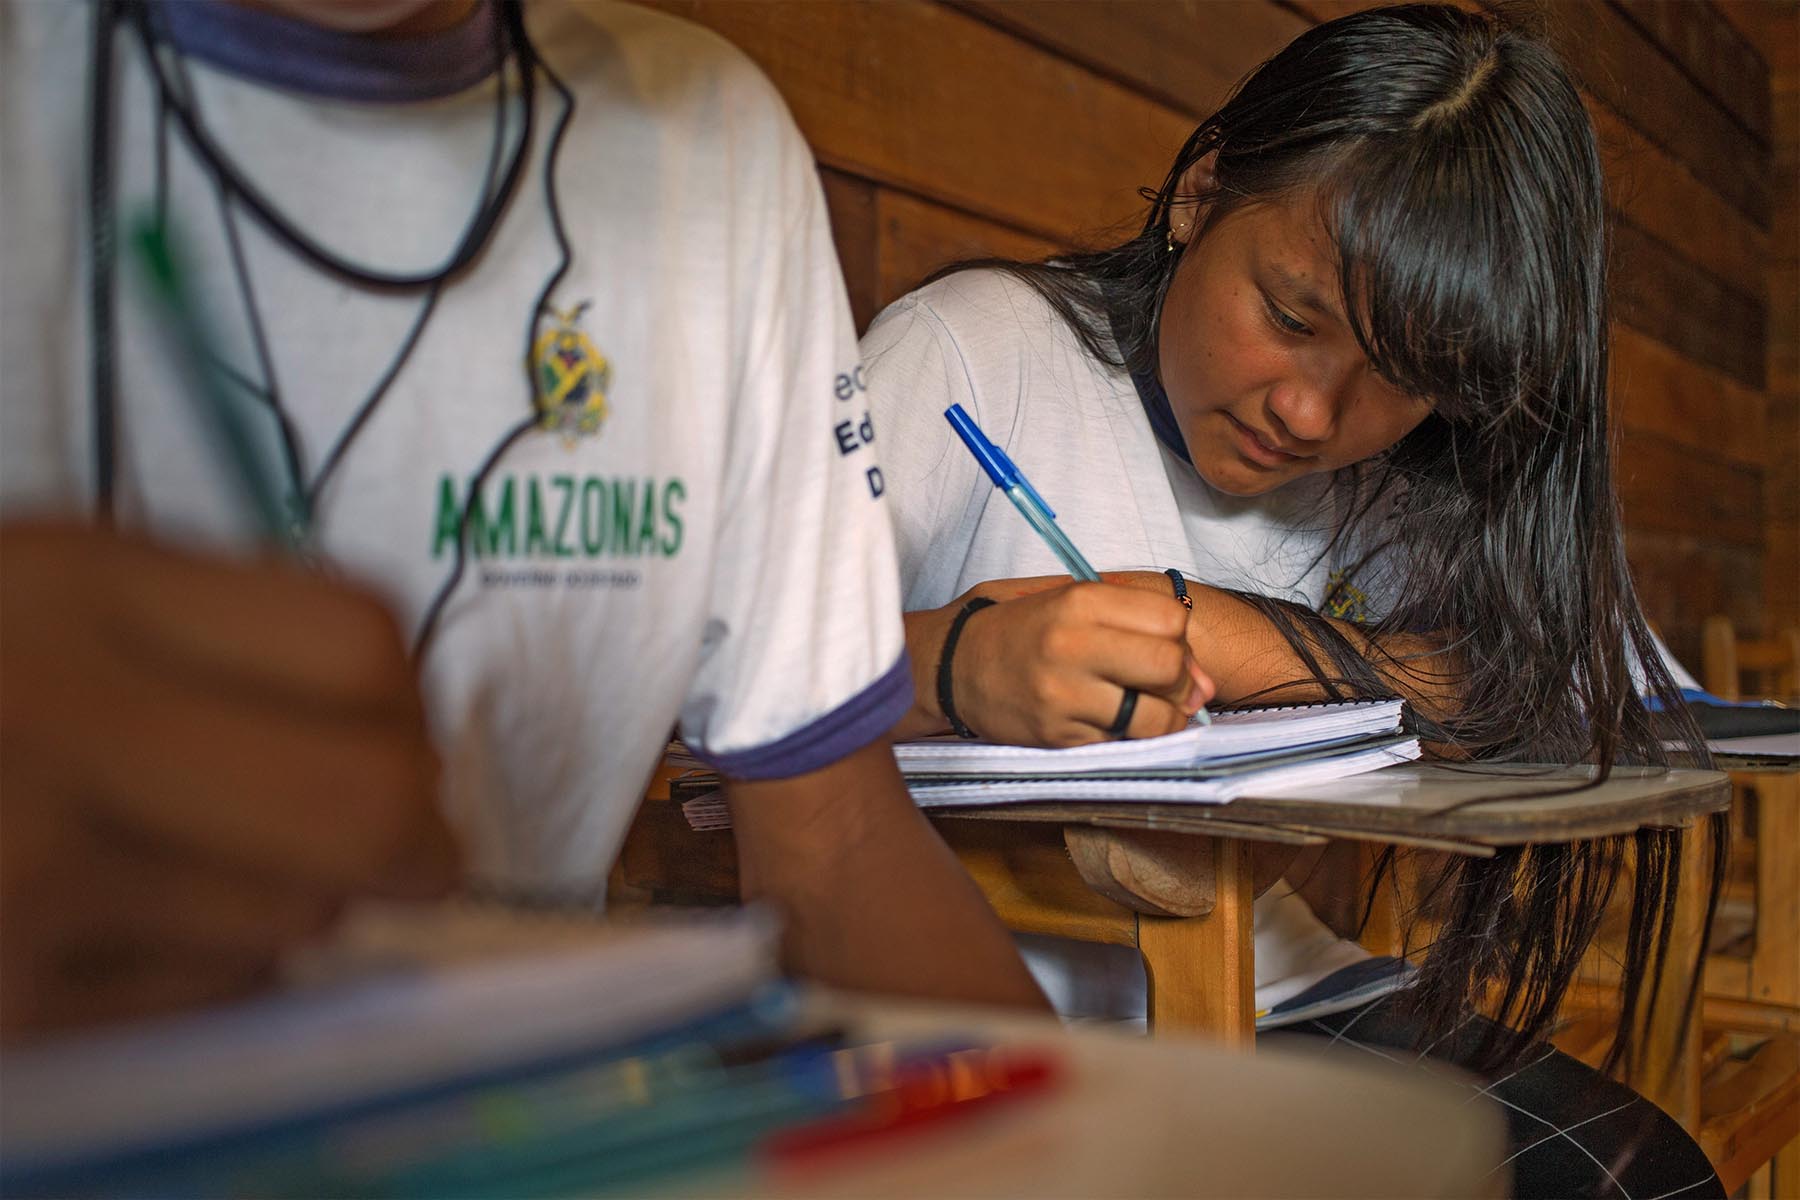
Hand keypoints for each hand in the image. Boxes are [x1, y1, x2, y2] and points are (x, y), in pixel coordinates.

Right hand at [0, 522, 457, 1038]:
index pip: (364, 650)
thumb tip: (403, 723)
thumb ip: (222, 632)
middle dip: (414, 825)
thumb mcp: (51, 581)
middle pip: (371, 807)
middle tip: (402, 829)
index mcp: (68, 592)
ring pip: (301, 918)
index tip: (385, 717)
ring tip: (204, 851)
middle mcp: (50, 736)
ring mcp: (17, 890)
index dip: (402, 694)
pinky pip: (208, 996)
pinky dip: (211, 961)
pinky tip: (129, 912)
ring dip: (301, 895)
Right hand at [912, 578, 1212, 747]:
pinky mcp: (1057, 735)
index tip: (1165, 648)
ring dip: (1162, 718)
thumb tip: (1205, 682)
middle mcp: (1072, 645)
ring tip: (1144, 709)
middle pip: (1169, 667)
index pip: (1172, 621)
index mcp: (1080, 601)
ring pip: (1154, 718)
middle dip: (1178, 681)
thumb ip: (1139, 626)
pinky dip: (1127, 736)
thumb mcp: (1074, 602)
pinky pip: (1122, 742)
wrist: (955, 665)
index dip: (1180, 640)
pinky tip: (1110, 720)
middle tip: (1160, 684)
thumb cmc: (1024, 630)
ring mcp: (1063, 694)